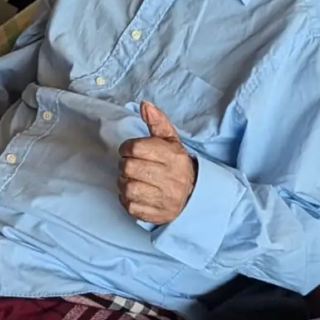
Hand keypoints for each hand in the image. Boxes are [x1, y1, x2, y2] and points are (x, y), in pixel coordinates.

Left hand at [118, 101, 195, 224]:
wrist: (195, 195)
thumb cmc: (176, 164)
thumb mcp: (170, 140)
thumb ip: (157, 122)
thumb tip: (145, 104)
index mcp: (172, 156)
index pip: (136, 148)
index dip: (127, 147)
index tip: (129, 150)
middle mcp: (170, 178)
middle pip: (129, 167)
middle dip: (125, 164)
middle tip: (130, 165)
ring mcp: (165, 199)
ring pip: (128, 188)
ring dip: (124, 183)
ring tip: (131, 179)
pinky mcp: (157, 215)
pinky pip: (131, 207)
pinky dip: (127, 200)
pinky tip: (135, 193)